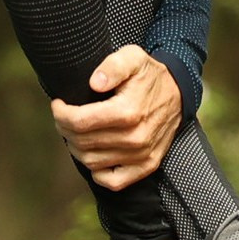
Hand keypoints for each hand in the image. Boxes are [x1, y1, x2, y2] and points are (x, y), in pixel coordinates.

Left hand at [51, 46, 183, 187]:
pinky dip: (97, 173)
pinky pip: (113, 182)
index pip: (78, 121)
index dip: (61, 113)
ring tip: (77, 131)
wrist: (179, 93)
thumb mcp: (132, 57)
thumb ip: (112, 66)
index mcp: (128, 111)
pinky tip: (94, 154)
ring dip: (77, 147)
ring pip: (91, 162)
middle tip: (65, 116)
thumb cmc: (149, 75)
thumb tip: (94, 82)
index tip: (59, 104)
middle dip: (65, 128)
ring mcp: (141, 155)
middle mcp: (135, 138)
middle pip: (81, 142)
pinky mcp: (147, 166)